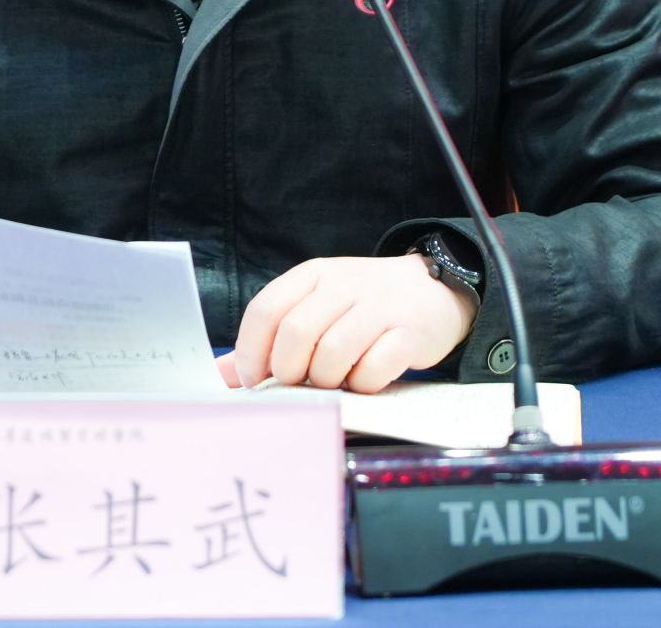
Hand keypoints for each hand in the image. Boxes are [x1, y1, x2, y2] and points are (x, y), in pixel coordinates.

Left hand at [219, 254, 477, 393]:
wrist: (435, 290)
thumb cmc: (365, 305)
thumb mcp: (317, 306)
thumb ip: (273, 336)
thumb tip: (225, 374)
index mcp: (313, 275)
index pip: (266, 310)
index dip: (252, 351)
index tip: (255, 379)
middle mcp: (343, 285)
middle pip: (296, 334)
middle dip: (288, 371)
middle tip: (297, 384)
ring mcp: (378, 307)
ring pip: (332, 353)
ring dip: (327, 379)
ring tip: (334, 381)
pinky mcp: (409, 333)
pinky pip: (374, 368)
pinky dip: (363, 384)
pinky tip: (365, 380)